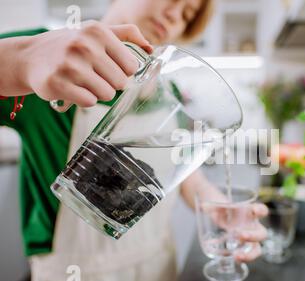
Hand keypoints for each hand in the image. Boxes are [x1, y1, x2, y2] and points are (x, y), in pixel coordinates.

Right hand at [21, 21, 151, 106]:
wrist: (30, 57)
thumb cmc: (69, 46)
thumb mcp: (95, 32)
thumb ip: (126, 34)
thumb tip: (150, 47)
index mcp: (98, 32)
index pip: (132, 66)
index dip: (123, 71)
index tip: (109, 67)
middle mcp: (83, 46)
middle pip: (120, 83)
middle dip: (110, 83)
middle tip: (93, 75)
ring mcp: (69, 65)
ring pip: (107, 94)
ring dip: (98, 93)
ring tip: (83, 82)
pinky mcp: (57, 84)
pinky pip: (89, 102)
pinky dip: (84, 99)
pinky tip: (74, 89)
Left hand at [208, 202, 268, 262]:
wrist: (214, 215)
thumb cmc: (218, 207)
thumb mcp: (215, 204)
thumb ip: (212, 205)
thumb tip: (206, 207)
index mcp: (249, 213)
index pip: (262, 210)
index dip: (261, 210)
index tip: (254, 211)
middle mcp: (251, 226)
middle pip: (262, 233)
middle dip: (253, 236)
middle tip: (240, 236)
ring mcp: (247, 238)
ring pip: (256, 248)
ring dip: (250, 254)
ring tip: (237, 256)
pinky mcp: (240, 247)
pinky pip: (246, 255)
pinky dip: (242, 258)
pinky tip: (233, 259)